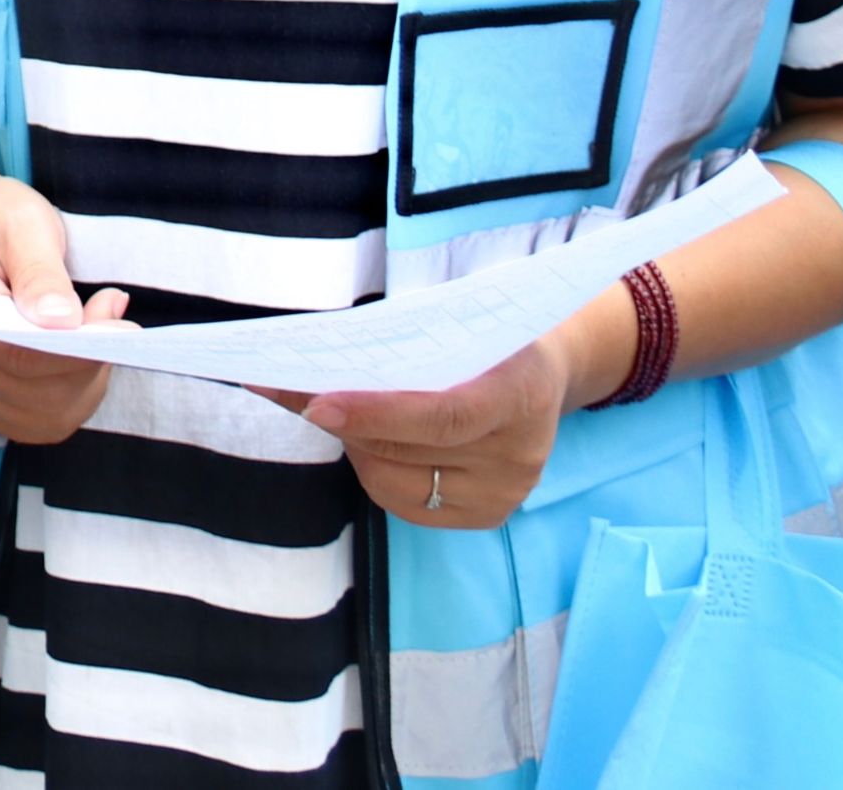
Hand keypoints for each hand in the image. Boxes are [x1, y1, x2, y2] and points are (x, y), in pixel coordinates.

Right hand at [0, 170, 130, 444]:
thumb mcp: (20, 220)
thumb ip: (39, 270)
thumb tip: (60, 320)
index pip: (13, 352)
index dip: (73, 348)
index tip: (117, 324)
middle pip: (34, 391)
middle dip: (87, 359)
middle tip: (111, 309)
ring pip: (46, 415)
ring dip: (86, 379)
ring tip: (96, 326)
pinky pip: (42, 423)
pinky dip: (75, 394)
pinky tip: (79, 354)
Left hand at [283, 331, 576, 530]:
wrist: (544, 376)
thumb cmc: (488, 338)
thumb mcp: (463, 325)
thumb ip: (405, 347)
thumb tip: (317, 364)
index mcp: (521, 393)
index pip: (442, 416)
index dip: (374, 415)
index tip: (315, 405)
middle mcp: (518, 455)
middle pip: (407, 451)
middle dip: (343, 424)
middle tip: (298, 393)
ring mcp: (504, 494)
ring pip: (394, 483)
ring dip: (354, 447)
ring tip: (342, 413)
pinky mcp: (486, 517)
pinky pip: (405, 505)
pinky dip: (374, 471)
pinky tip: (368, 442)